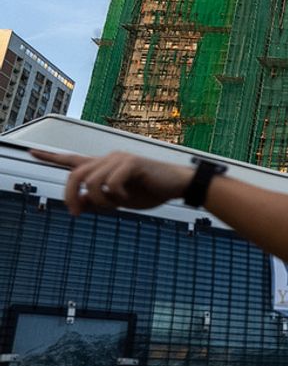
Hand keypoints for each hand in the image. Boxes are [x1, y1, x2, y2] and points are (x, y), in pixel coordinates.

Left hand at [30, 150, 191, 214]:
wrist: (178, 185)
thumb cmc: (150, 192)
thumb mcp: (120, 202)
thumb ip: (97, 201)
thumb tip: (78, 204)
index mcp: (104, 166)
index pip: (72, 160)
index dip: (50, 157)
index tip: (31, 152)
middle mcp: (108, 158)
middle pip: (75, 175)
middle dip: (71, 196)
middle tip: (74, 214)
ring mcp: (119, 159)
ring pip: (92, 182)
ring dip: (101, 201)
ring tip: (116, 206)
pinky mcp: (131, 162)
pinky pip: (111, 183)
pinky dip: (116, 196)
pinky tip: (128, 198)